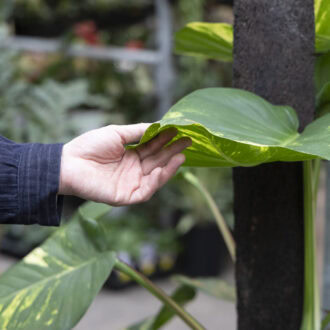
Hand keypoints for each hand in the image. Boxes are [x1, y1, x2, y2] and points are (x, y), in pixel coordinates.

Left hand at [59, 123, 190, 204]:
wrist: (68, 163)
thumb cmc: (90, 146)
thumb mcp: (117, 133)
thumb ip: (138, 131)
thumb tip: (159, 124)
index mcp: (131, 155)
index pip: (153, 148)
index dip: (166, 141)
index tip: (179, 131)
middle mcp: (133, 170)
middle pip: (157, 161)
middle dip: (173, 152)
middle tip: (188, 142)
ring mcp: (130, 183)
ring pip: (155, 177)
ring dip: (169, 168)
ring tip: (181, 156)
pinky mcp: (125, 196)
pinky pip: (144, 191)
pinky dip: (154, 182)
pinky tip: (160, 171)